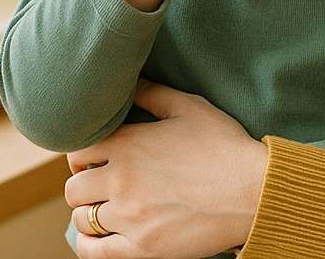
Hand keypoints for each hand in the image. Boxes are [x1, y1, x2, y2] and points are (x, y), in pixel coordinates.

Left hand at [65, 79, 267, 258]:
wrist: (250, 190)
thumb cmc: (223, 144)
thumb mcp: (189, 107)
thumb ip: (153, 93)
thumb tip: (128, 82)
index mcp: (130, 145)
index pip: (80, 149)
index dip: (82, 153)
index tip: (93, 157)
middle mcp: (122, 181)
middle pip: (74, 188)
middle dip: (83, 183)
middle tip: (99, 182)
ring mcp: (130, 217)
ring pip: (83, 219)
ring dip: (89, 211)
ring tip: (104, 206)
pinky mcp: (141, 248)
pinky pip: (95, 252)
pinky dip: (88, 244)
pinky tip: (94, 236)